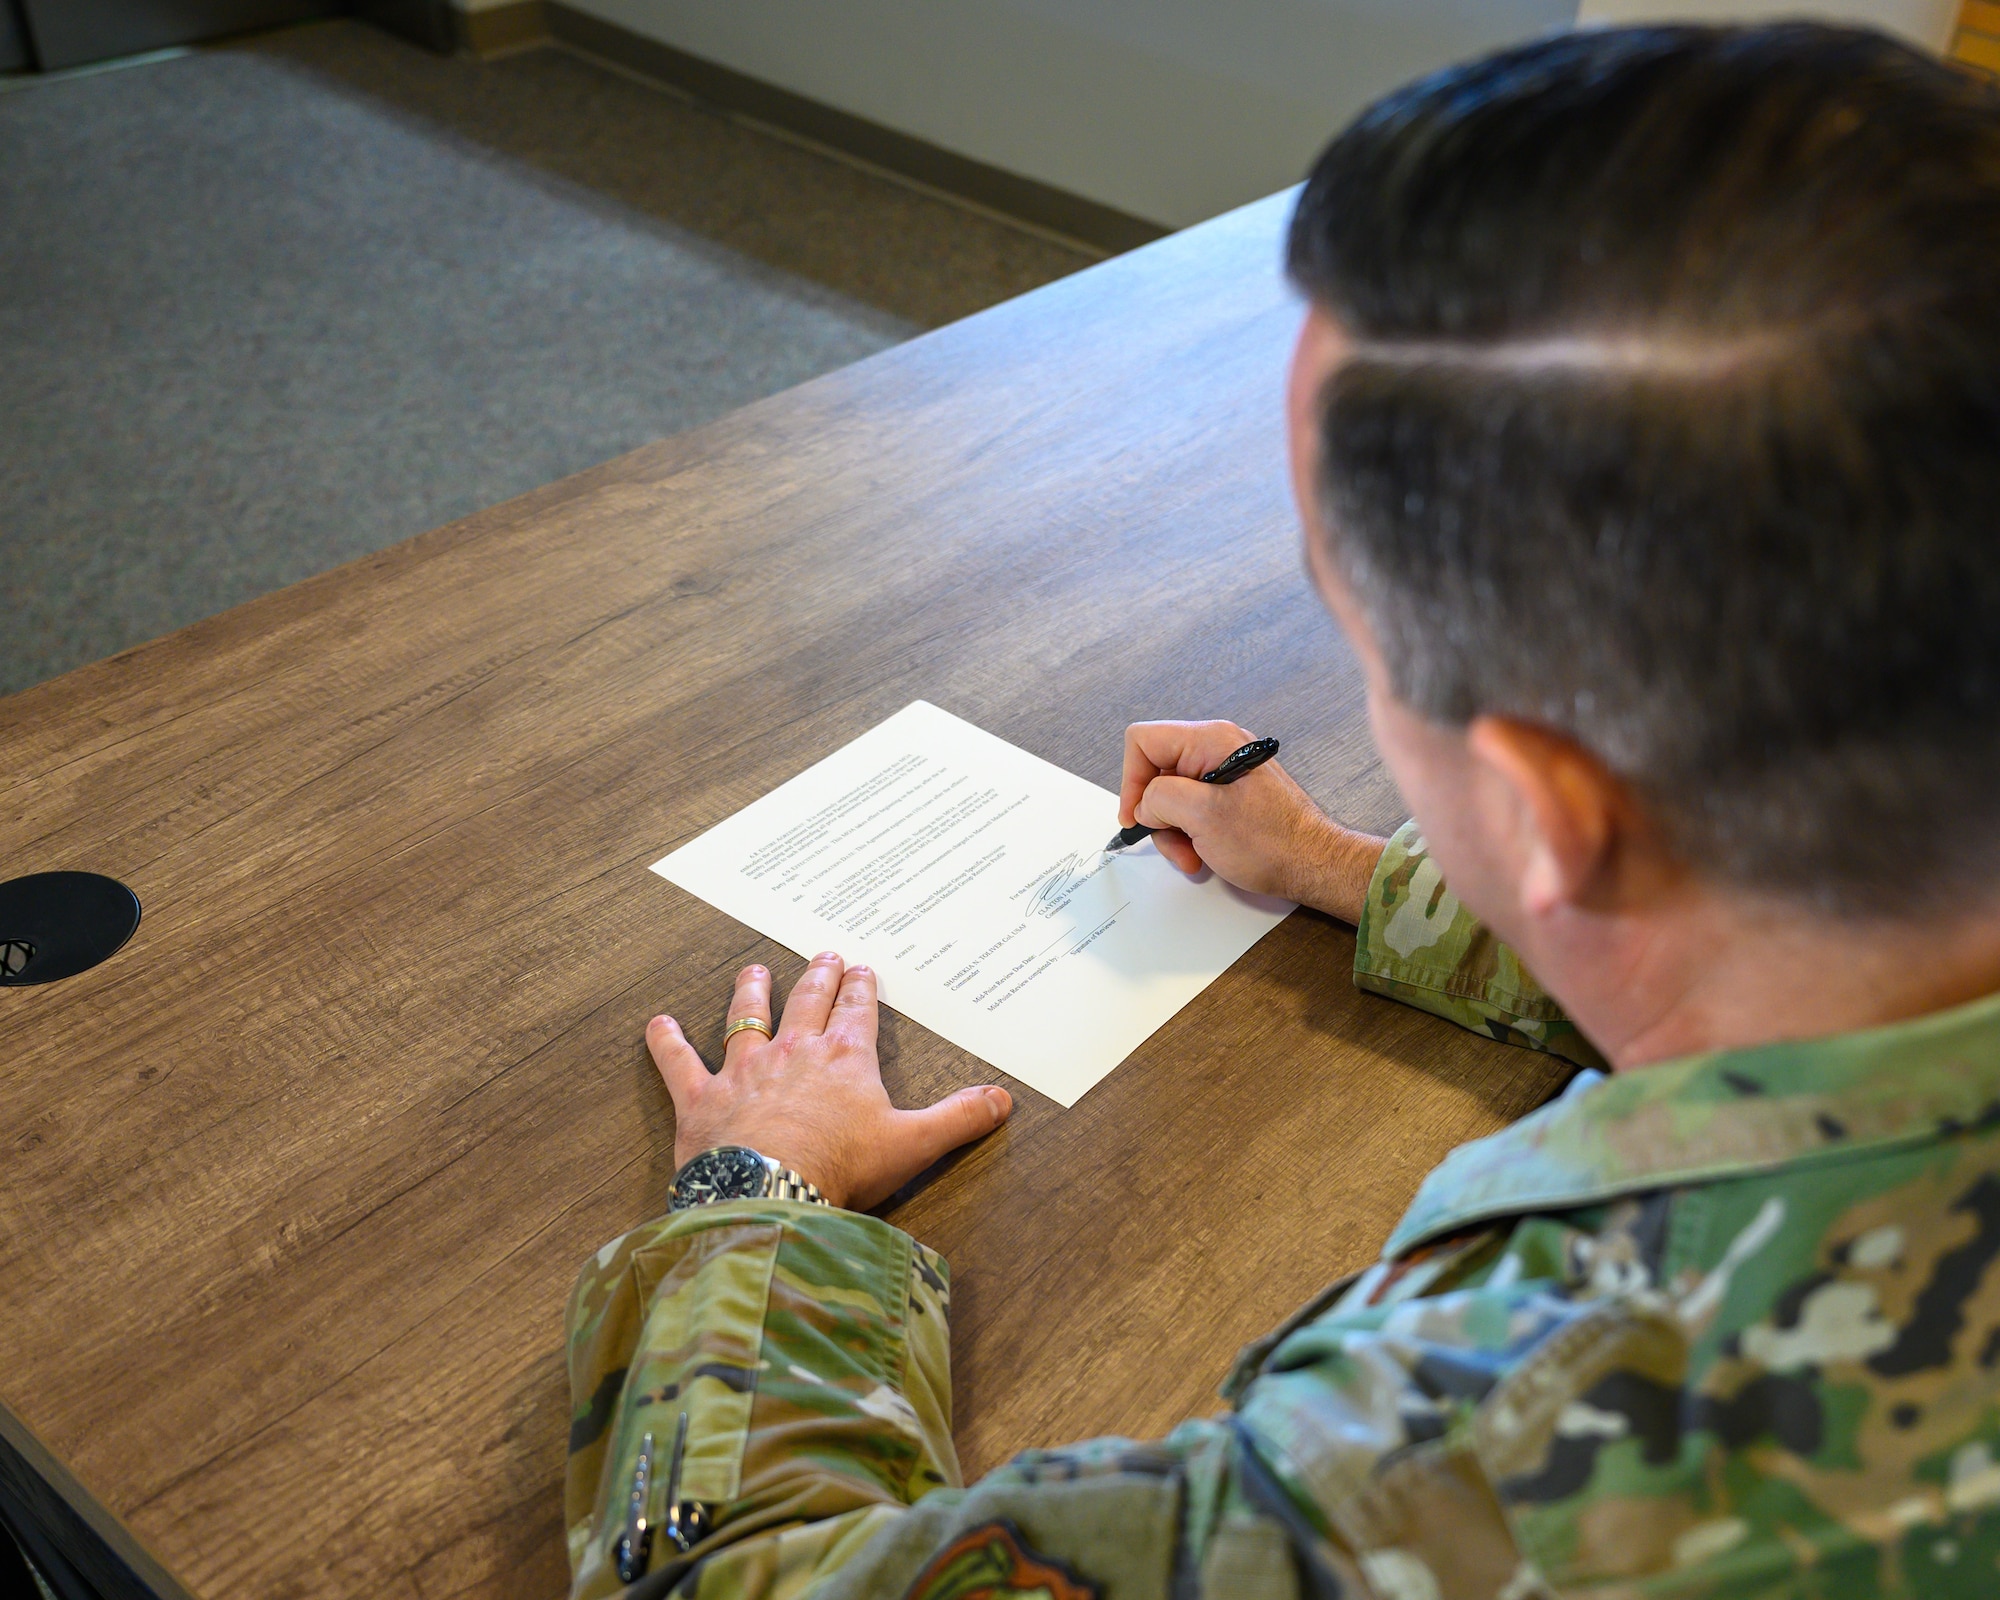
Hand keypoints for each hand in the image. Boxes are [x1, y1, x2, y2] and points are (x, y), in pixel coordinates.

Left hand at [646, 953, 1011, 1210]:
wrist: (770, 1194)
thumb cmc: (840, 1169)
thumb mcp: (913, 1144)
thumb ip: (958, 1118)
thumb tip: (1002, 1099)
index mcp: (845, 1060)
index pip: (857, 1012)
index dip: (861, 989)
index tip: (862, 969)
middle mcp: (794, 1052)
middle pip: (807, 1003)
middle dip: (817, 977)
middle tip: (822, 955)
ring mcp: (743, 1071)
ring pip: (746, 1018)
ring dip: (749, 992)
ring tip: (752, 970)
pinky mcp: (701, 1098)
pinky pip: (679, 1061)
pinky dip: (666, 1042)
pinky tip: (658, 1023)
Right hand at [1118, 720, 1387, 922]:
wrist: (1315, 864)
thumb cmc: (1272, 842)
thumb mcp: (1202, 816)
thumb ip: (1160, 797)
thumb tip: (1145, 801)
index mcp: (1212, 740)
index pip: (1144, 740)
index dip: (1131, 779)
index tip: (1137, 816)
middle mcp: (1218, 748)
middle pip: (1157, 770)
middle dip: (1157, 813)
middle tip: (1173, 843)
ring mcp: (1227, 771)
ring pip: (1173, 794)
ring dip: (1174, 830)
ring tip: (1193, 855)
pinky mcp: (1233, 794)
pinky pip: (1194, 807)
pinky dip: (1191, 832)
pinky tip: (1205, 853)